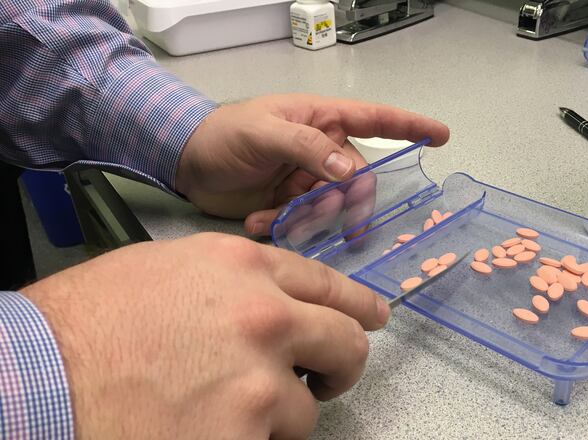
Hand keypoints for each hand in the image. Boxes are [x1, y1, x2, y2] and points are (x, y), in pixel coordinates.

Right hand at [22, 233, 389, 438]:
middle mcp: (264, 315)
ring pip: (306, 407)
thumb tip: (273, 302)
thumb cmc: (91, 322)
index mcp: (244, 266)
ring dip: (276, 416)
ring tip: (224, 413)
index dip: (355, 304)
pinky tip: (209, 431)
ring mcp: (259, 378)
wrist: (37, 378)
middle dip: (341, 364)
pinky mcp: (245, 433)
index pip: (328, 283)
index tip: (371, 319)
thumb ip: (233, 282)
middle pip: (345, 341)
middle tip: (327, 380)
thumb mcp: (167, 270)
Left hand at [174, 94, 449, 235]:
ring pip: (332, 209)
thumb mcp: (262, 132)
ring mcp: (307, 179)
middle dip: (341, 204)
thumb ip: (305, 146)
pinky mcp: (291, 205)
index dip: (410, 126)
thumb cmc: (222, 134)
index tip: (441, 136)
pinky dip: (285, 227)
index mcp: (320, 121)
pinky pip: (306, 223)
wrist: (182, 163)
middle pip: (356, 181)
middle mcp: (321, 150)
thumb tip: (347, 169)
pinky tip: (259, 221)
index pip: (374, 119)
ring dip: (307, 219)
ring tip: (272, 218)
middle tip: (316, 216)